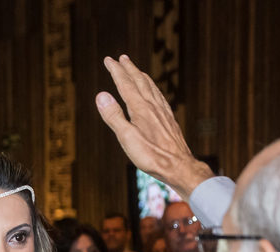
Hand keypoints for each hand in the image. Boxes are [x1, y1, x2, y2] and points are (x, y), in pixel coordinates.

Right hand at [95, 55, 214, 198]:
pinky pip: (159, 97)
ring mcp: (162, 112)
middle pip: (139, 81)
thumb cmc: (151, 156)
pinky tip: (154, 92)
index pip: (125, 84)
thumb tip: (101, 95)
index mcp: (140, 109)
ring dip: (141, 76)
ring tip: (136, 70)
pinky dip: (153, 88)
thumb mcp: (127, 138)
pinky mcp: (169, 119)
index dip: (116, 71)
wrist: (178, 166)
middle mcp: (152, 106)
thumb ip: (114, 116)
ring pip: (151, 87)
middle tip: (121, 58)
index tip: (108, 60)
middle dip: (129, 68)